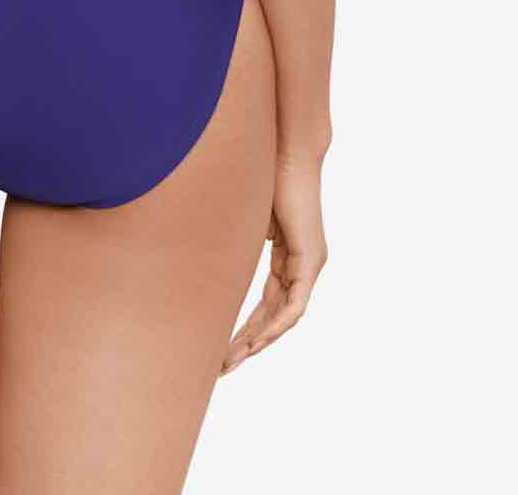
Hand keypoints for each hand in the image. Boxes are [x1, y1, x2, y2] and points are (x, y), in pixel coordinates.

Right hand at [222, 152, 327, 372]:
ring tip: (231, 360)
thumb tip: (207, 251)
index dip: (245, 326)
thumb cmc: (265, 173)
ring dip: (257, 341)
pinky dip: (276, 325)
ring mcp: (309, 264)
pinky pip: (294, 306)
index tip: (223, 345)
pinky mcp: (310, 260)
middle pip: (273, 316)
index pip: (266, 302)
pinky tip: (257, 342)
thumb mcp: (245, 217)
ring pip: (284, 317)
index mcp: (287, 256)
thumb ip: (235, 239)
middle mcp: (302, 265)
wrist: (287, 151)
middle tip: (222, 366)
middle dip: (247, 343)